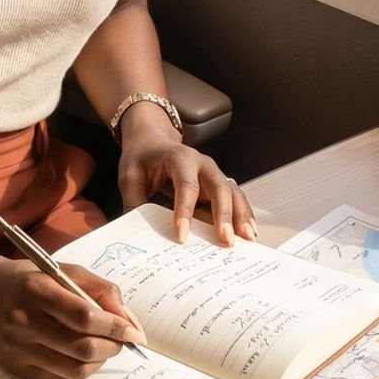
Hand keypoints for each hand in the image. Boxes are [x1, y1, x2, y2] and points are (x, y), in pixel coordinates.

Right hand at [0, 238, 145, 378]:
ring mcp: (18, 349)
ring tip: (103, 348)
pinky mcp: (15, 367)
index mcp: (36, 290)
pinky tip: (83, 358)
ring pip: (74, 369)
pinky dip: (80, 372)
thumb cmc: (29, 280)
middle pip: (82, 347)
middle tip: (121, 341)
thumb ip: (100, 289)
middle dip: (112, 347)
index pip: (84, 316)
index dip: (115, 327)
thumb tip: (128, 321)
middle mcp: (24, 322)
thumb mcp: (62, 270)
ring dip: (99, 362)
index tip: (134, 332)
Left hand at [117, 106, 257, 246]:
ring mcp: (213, 173)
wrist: (152, 139)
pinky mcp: (218, 183)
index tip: (182, 236)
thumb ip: (133, 202)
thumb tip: (134, 233)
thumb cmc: (141, 158)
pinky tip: (249, 232)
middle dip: (224, 215)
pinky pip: (235, 197)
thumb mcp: (129, 176)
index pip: (185, 185)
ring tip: (247, 238)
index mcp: (178, 158)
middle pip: (218, 187)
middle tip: (226, 240)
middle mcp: (202, 163)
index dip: (185, 211)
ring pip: (232, 192)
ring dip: (241, 215)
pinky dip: (244, 214)